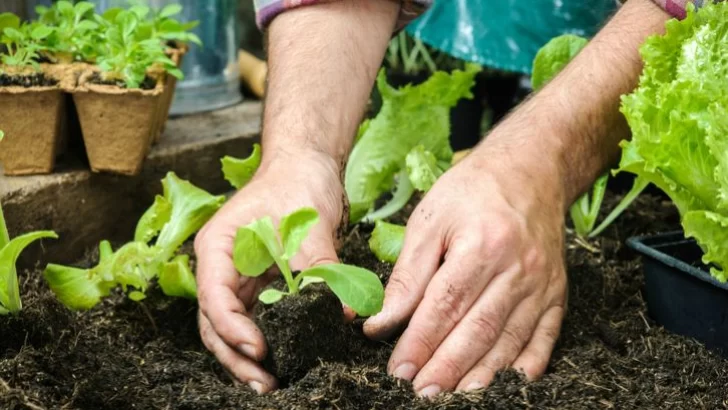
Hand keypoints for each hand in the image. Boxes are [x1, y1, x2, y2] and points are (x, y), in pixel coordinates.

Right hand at [194, 149, 345, 393]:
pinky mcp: (261, 289)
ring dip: (248, 358)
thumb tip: (342, 311)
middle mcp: (222, 269)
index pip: (213, 296)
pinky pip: (259, 322)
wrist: (307, 168)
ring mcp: (240, 281)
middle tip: (264, 384)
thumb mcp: (309, 223)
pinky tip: (284, 363)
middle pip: (216, 323)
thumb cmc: (299, 183)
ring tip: (271, 385)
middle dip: (236, 357)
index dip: (232, 328)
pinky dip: (269, 343)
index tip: (260, 349)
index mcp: (218, 247)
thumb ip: (321, 267)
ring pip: (233, 330)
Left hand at [364, 151, 567, 395]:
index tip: (398, 370)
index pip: (444, 306)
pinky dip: (527, 366)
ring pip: (509, 341)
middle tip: (421, 394)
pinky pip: (545, 338)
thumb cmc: (472, 191)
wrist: (530, 170)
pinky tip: (506, 385)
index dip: (420, 343)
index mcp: (482, 245)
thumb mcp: (430, 220)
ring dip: (481, 375)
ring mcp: (543, 284)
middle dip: (446, 368)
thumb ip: (408, 274)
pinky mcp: (557, 293)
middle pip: (478, 330)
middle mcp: (517, 268)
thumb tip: (382, 321)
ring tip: (454, 398)